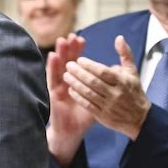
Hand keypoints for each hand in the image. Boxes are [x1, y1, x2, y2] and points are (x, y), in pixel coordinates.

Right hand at [46, 33, 95, 166]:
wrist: (73, 131)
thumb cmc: (85, 116)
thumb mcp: (99, 99)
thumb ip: (106, 85)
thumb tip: (116, 70)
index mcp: (77, 82)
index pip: (78, 63)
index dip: (78, 51)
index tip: (81, 40)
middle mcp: (66, 81)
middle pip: (67, 61)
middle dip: (69, 49)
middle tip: (71, 36)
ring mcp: (58, 86)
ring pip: (58, 67)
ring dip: (59, 53)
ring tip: (61, 41)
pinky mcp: (53, 93)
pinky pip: (52, 78)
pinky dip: (51, 67)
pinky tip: (52, 56)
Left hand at [63, 35, 149, 139]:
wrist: (140, 119)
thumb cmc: (134, 92)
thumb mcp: (132, 72)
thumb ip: (125, 54)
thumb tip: (119, 38)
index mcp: (123, 82)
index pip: (103, 72)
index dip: (90, 65)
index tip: (79, 59)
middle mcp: (116, 94)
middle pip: (93, 82)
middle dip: (79, 73)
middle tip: (68, 65)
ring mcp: (109, 105)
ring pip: (88, 93)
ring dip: (75, 84)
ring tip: (65, 75)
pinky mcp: (103, 115)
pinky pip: (87, 105)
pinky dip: (78, 97)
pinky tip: (70, 89)